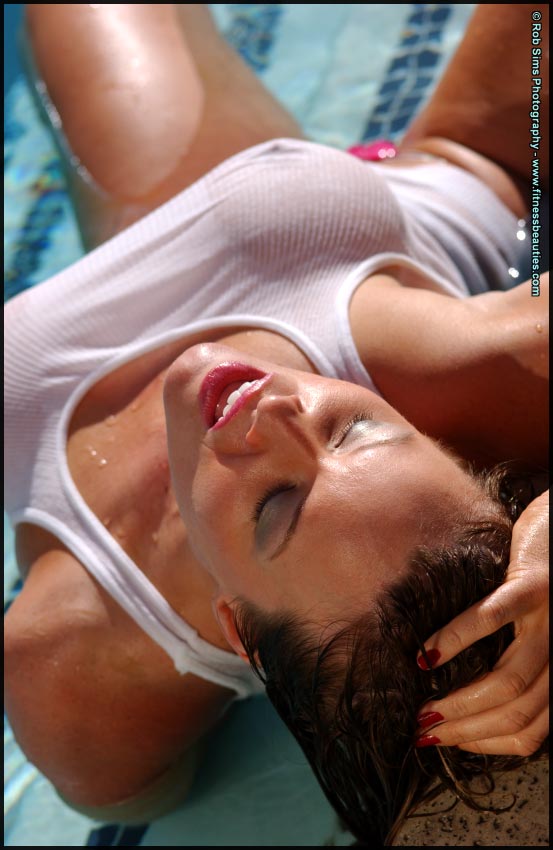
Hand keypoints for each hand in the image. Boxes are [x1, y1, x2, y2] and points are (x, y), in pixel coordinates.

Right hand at [414, 489, 548, 755]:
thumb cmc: (542, 577)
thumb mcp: (539, 632)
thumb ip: (519, 664)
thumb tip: (468, 701)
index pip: (529, 732)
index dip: (486, 746)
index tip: (448, 741)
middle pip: (517, 715)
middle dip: (466, 732)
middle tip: (424, 730)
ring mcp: (549, 620)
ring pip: (509, 683)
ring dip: (460, 704)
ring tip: (423, 706)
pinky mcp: (533, 584)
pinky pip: (492, 619)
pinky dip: (456, 641)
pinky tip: (428, 655)